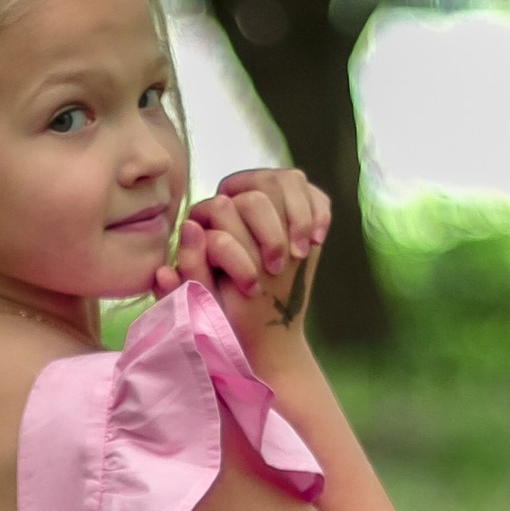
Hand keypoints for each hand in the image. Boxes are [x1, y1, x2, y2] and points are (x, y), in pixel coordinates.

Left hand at [163, 164, 329, 345]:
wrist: (260, 330)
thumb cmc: (223, 314)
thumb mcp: (203, 297)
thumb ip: (190, 264)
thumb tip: (190, 226)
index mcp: (207, 216)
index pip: (222, 206)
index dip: (237, 243)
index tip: (253, 286)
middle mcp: (238, 200)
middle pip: (259, 189)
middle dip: (271, 232)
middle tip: (277, 271)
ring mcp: (271, 202)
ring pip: (289, 180)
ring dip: (298, 217)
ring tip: (300, 254)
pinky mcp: (299, 212)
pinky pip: (314, 194)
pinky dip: (319, 212)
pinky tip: (318, 241)